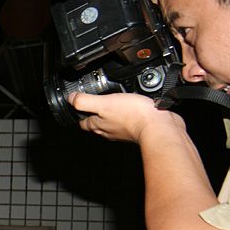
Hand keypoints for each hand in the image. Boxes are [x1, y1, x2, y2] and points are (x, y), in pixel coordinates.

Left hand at [69, 91, 183, 142]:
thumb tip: (71, 98)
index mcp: (97, 125)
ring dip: (111, 114)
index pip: (82, 122)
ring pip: (111, 123)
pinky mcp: (137, 129)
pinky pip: (128, 121)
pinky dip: (127, 114)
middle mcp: (108, 130)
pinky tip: (132, 106)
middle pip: (96, 123)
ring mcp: (122, 131)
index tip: (79, 104)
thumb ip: (85, 101)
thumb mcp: (103, 103)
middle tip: (97, 101)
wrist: (158, 126)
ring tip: (114, 102)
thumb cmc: (132, 115)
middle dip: (94, 113)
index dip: (79, 113)